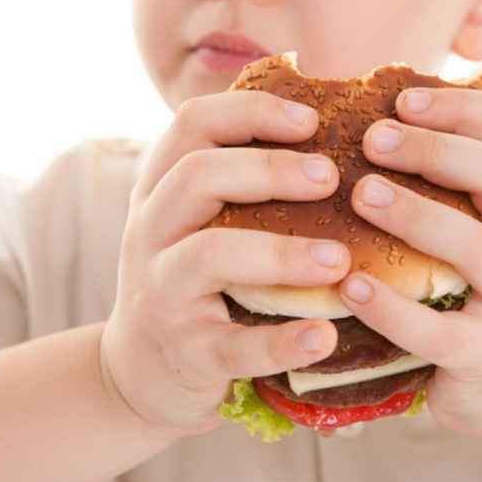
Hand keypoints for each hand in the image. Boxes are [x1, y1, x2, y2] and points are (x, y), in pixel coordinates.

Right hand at [101, 91, 349, 433]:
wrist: (142, 370)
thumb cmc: (195, 277)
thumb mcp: (199, 219)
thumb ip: (240, 178)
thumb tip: (328, 120)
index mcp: (162, 188)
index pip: (194, 124)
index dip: (253, 111)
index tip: (312, 119)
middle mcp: (151, 231)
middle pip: (197, 176)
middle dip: (270, 169)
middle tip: (332, 177)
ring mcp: (163, 292)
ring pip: (210, 255)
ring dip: (281, 253)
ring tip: (339, 260)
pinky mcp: (187, 353)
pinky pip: (234, 346)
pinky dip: (281, 342)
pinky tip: (324, 336)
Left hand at [337, 88, 481, 433]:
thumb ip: (462, 179)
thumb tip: (386, 110)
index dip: (462, 105)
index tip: (401, 101)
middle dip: (432, 149)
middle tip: (371, 139)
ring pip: (476, 246)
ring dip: (414, 214)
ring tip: (360, 195)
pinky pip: (436, 329)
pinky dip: (390, 307)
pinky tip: (349, 286)